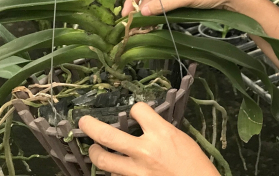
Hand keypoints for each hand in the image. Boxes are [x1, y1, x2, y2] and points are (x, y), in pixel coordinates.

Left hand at [79, 102, 219, 175]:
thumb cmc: (194, 163)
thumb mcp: (180, 139)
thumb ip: (161, 131)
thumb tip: (147, 126)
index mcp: (161, 133)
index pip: (139, 110)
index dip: (137, 109)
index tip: (136, 111)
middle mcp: (144, 150)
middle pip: (107, 135)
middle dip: (91, 126)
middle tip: (84, 122)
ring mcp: (136, 171)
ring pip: (103, 159)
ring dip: (95, 152)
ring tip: (93, 148)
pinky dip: (110, 170)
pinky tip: (112, 167)